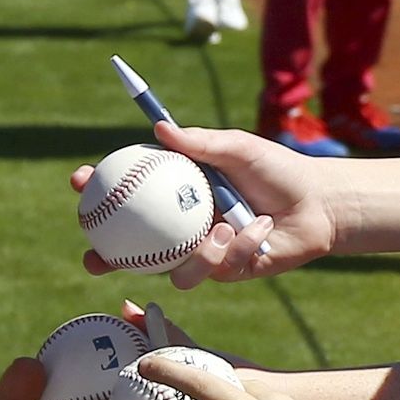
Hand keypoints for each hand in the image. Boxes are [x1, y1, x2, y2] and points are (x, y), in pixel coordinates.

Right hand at [71, 121, 339, 285]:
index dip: (97, 191)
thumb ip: (201, 142)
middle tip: (94, 256)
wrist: (319, 203)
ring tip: (224, 226)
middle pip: (132, 247)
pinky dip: (240, 244)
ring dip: (198, 251)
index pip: (128, 194)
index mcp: (178, 193)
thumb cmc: (278, 169)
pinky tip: (259, 229)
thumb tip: (159, 128)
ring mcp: (204, 252)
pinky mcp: (229, 271)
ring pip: (175, 269)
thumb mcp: (238, 147)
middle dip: (106, 256)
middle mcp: (184, 226)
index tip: (80, 181)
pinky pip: (219, 268)